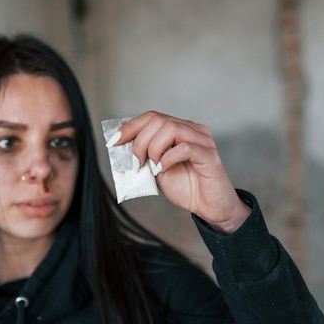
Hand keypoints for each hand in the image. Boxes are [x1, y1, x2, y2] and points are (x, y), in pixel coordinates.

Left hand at [110, 111, 250, 234]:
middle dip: (140, 142)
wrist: (209, 207)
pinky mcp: (209, 156)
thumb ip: (145, 156)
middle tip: (137, 163)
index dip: (130, 127)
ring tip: (152, 167)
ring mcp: (202, 141)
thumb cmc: (187, 187)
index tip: (114, 142)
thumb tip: (122, 148)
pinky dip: (167, 158)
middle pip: (159, 120)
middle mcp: (192, 130)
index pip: (152, 116)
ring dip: (153, 148)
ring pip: (171, 128)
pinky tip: (163, 170)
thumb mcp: (157, 170)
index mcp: (180, 130)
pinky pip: (185, 147)